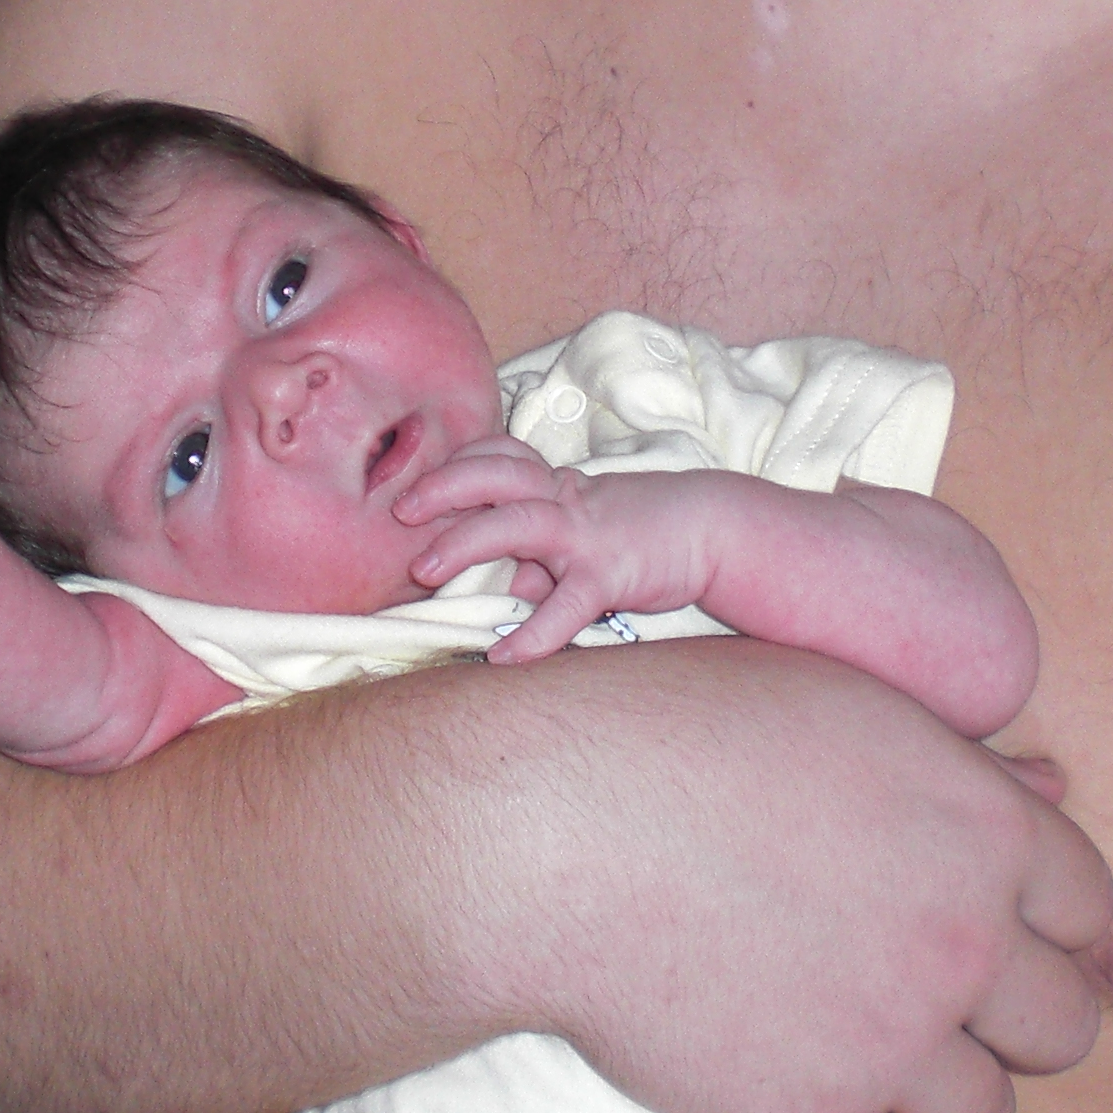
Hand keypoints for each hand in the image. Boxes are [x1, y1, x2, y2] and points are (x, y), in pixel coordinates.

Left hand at [396, 441, 719, 661]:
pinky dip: (533, 633)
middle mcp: (564, 499)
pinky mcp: (610, 573)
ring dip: (465, 542)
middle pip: (496, 474)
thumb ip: (537, 559)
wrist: (711, 531)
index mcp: (555, 484)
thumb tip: (503, 588)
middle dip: (443, 487)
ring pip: (518, 523)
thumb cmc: (640, 530)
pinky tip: (503, 656)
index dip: (456, 464)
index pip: (498, 456)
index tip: (417, 487)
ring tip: (424, 572)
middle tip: (401, 512)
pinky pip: (566, 605)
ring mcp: (585, 534)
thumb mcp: (581, 534)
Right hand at [488, 642, 1112, 1112]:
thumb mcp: (836, 701)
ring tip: (856, 1054)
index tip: (978, 924)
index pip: (1090, 908)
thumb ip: (953, 762)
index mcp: (984, 825)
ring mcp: (892, 1040)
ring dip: (932, 1095)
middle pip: (1063, 1027)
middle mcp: (963, 938)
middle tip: (921, 996)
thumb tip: (1045, 786)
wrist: (546, 828)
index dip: (1037, 920)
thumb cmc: (674, 733)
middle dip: (1003, 1017)